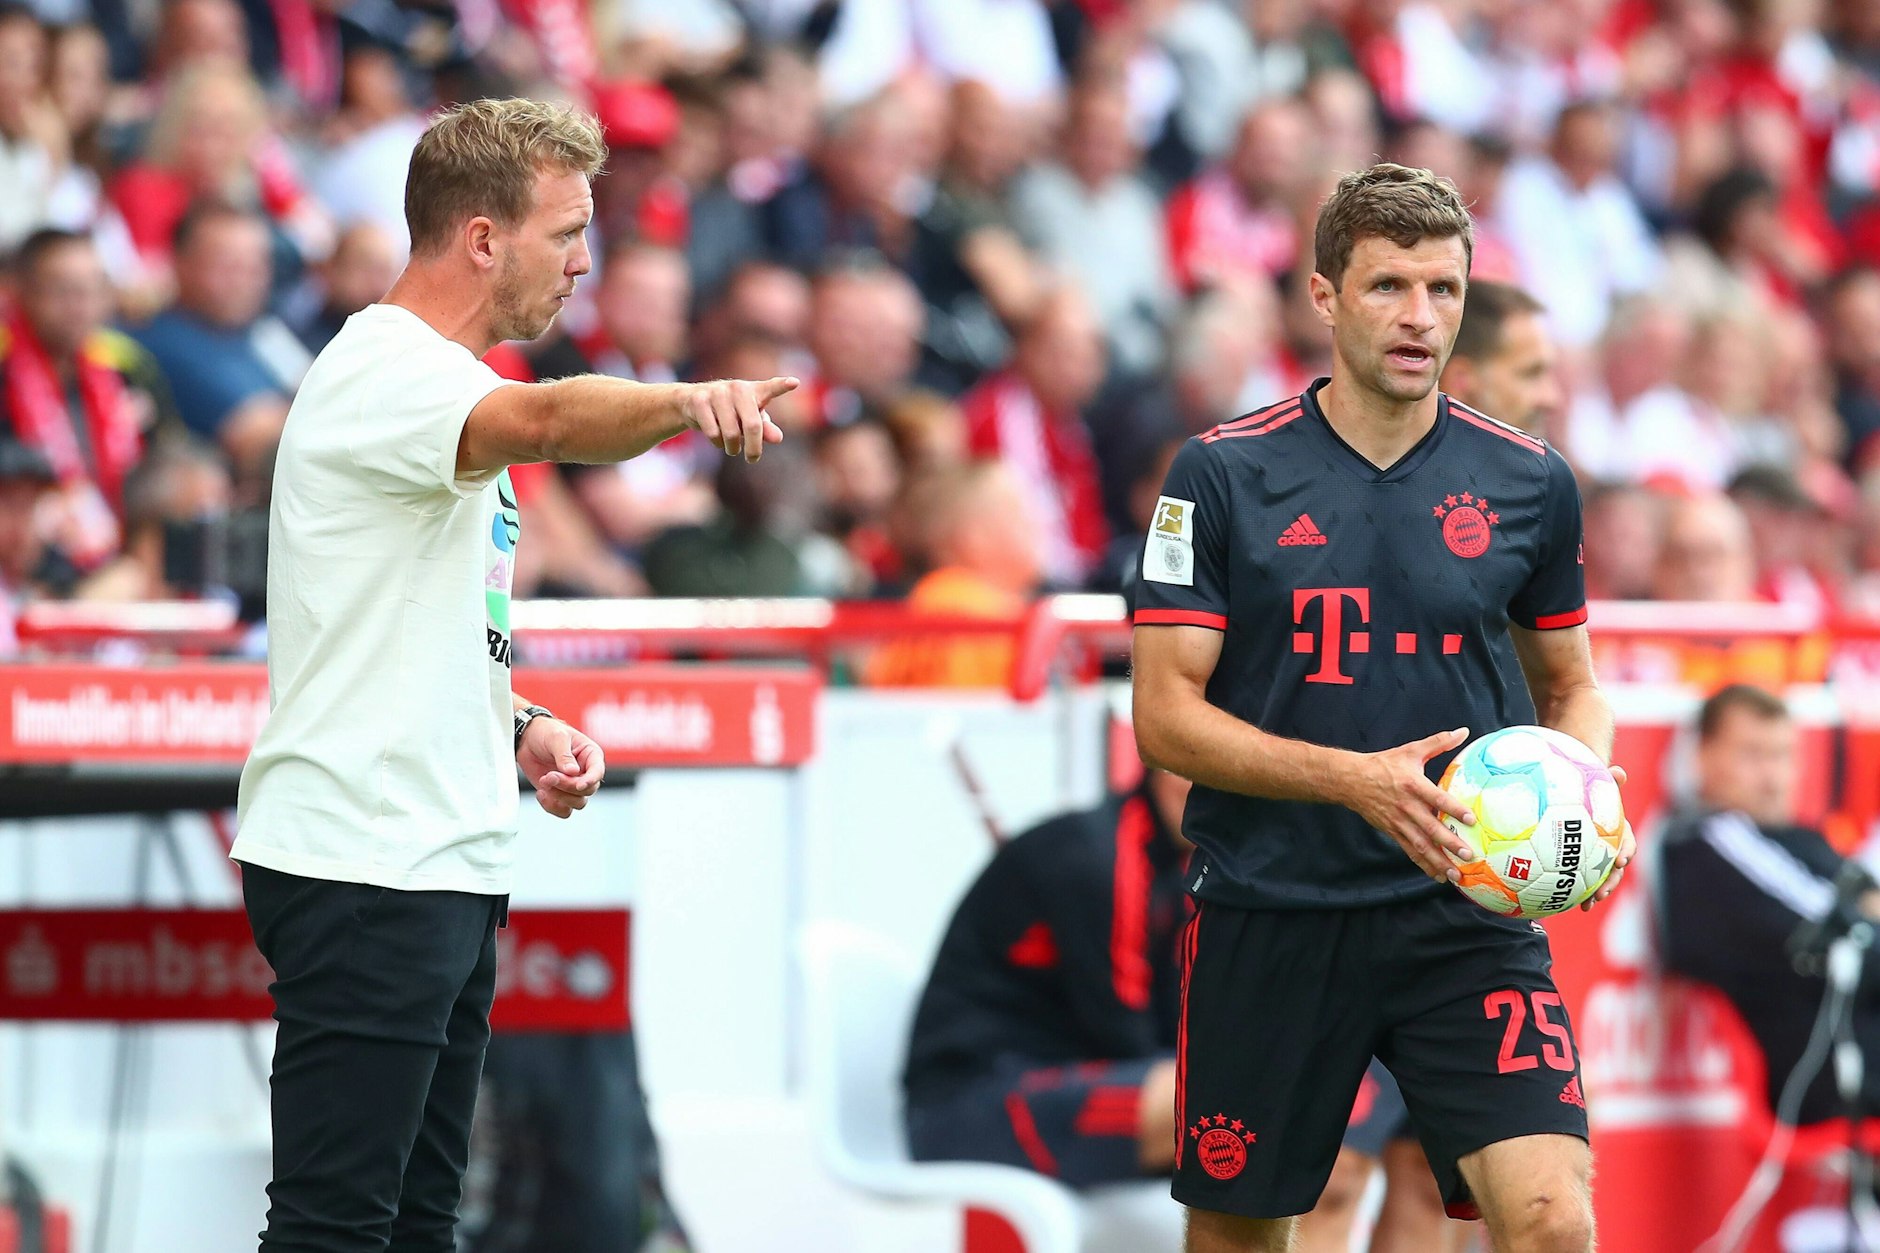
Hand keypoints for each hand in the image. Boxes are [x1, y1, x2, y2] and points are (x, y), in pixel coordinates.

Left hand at [517, 718, 605, 818]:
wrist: (527, 740)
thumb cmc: (546, 732)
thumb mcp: (556, 737)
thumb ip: (564, 754)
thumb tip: (573, 772)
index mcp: (591, 755)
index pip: (598, 772)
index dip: (590, 780)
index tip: (579, 785)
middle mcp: (586, 773)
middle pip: (587, 790)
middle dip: (567, 786)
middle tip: (548, 776)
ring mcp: (574, 785)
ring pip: (578, 803)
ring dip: (559, 796)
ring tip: (543, 781)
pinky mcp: (560, 795)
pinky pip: (563, 810)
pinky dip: (552, 806)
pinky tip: (541, 793)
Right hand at [680, 376, 796, 461]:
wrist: (693, 401)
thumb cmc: (732, 412)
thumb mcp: (751, 419)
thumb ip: (765, 428)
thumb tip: (778, 438)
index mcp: (754, 390)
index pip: (771, 388)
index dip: (782, 386)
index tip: (794, 383)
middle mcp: (737, 388)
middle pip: (752, 425)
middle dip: (754, 448)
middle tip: (752, 459)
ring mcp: (717, 393)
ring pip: (731, 433)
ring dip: (732, 447)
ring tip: (732, 447)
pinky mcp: (699, 401)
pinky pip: (712, 433)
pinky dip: (717, 443)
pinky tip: (717, 440)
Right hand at [1345, 727, 1477, 882]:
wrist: (1351, 780)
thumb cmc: (1385, 764)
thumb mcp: (1411, 750)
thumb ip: (1439, 742)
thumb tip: (1464, 731)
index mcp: (1413, 785)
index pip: (1436, 798)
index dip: (1453, 809)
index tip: (1471, 820)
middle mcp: (1406, 806)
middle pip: (1430, 827)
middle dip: (1449, 843)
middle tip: (1468, 854)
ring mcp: (1398, 822)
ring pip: (1420, 845)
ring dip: (1438, 860)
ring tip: (1455, 873)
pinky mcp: (1392, 831)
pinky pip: (1410, 851)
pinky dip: (1424, 864)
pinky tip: (1437, 875)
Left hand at [1581, 762, 1635, 910]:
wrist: (1577, 799)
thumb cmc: (1590, 792)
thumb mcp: (1599, 785)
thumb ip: (1608, 780)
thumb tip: (1619, 771)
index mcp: (1618, 831)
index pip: (1628, 842)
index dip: (1627, 850)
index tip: (1621, 858)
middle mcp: (1612, 846)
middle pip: (1617, 867)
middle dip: (1611, 881)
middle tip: (1602, 892)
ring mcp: (1600, 858)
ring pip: (1603, 878)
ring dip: (1598, 892)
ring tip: (1588, 903)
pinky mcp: (1586, 865)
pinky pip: (1587, 881)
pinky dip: (1583, 893)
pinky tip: (1576, 905)